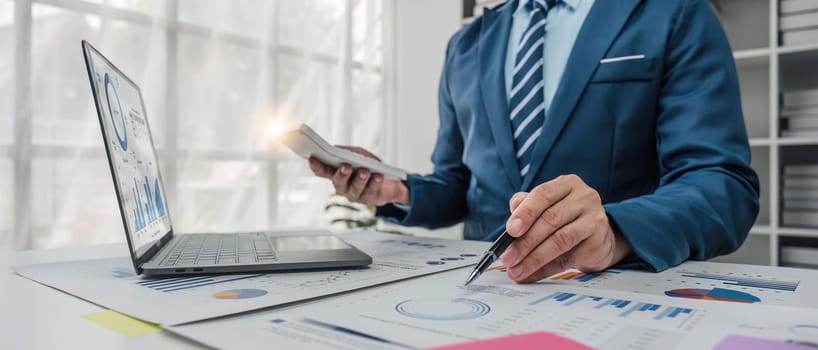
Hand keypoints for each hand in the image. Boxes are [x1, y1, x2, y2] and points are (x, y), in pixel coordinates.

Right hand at [308, 146, 409, 206]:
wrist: (389, 181)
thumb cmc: (369, 165)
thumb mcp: (359, 154)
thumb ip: (347, 151)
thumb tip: (335, 149)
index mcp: (336, 174)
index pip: (323, 172)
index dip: (316, 167)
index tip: (312, 159)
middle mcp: (343, 187)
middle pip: (338, 182)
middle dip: (342, 174)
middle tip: (346, 166)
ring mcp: (355, 194)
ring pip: (355, 188)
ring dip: (360, 178)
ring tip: (364, 171)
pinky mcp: (368, 199)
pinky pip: (371, 190)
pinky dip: (375, 182)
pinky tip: (378, 176)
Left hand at [500, 175, 631, 282]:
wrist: (599, 235)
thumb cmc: (567, 217)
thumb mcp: (547, 205)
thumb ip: (527, 205)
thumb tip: (512, 214)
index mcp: (567, 184)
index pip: (544, 194)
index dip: (525, 212)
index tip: (510, 230)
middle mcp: (584, 198)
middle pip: (550, 220)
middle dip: (525, 242)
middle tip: (508, 257)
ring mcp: (594, 220)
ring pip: (560, 241)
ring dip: (534, 259)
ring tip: (517, 270)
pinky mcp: (597, 243)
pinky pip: (567, 259)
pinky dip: (546, 269)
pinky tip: (532, 274)